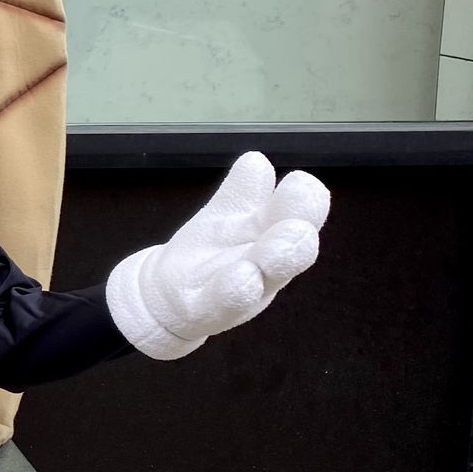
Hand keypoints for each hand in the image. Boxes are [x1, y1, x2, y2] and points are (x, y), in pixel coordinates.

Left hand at [106, 152, 328, 359]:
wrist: (167, 294)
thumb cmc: (211, 251)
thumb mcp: (227, 216)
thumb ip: (242, 192)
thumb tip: (257, 161)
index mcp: (271, 233)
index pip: (301, 214)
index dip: (306, 199)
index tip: (301, 181)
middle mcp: (266, 264)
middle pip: (294, 250)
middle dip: (297, 237)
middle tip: (299, 227)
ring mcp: (243, 291)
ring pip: (266, 278)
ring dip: (273, 263)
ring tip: (274, 249)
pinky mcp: (209, 310)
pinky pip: (226, 302)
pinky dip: (235, 291)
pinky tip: (242, 276)